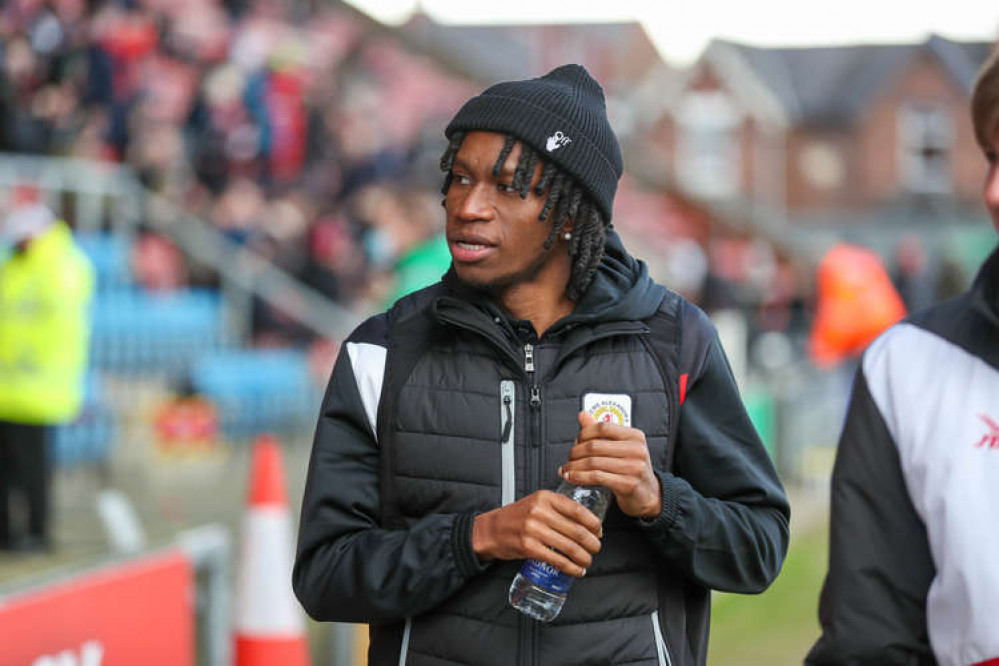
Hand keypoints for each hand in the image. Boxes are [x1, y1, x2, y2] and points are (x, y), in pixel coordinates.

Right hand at [471, 490, 601, 576]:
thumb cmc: (516, 517)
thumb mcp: (536, 502)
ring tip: (587, 561)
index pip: (577, 510)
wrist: (491, 530)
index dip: (593, 523)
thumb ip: (558, 507)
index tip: (599, 531)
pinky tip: (576, 570)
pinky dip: (571, 567)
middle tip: (596, 548)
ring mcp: (534, 530)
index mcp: (545, 497)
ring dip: (584, 557)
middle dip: (592, 543)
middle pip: (577, 530)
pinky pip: (557, 560)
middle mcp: (540, 512)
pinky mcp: (529, 547)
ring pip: (570, 547)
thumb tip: (585, 522)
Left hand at [559, 411, 661, 518]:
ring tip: (566, 470)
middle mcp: (637, 450)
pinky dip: (580, 477)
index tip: (575, 442)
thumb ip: (601, 431)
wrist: (648, 495)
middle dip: (575, 452)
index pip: (602, 427)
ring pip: (593, 462)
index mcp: (635, 436)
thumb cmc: (632, 469)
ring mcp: (634, 467)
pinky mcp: (628, 484)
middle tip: (568, 459)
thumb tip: (582, 415)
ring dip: (574, 467)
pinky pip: (597, 477)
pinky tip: (572, 477)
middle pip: (595, 446)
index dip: (583, 434)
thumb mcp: (621, 447)